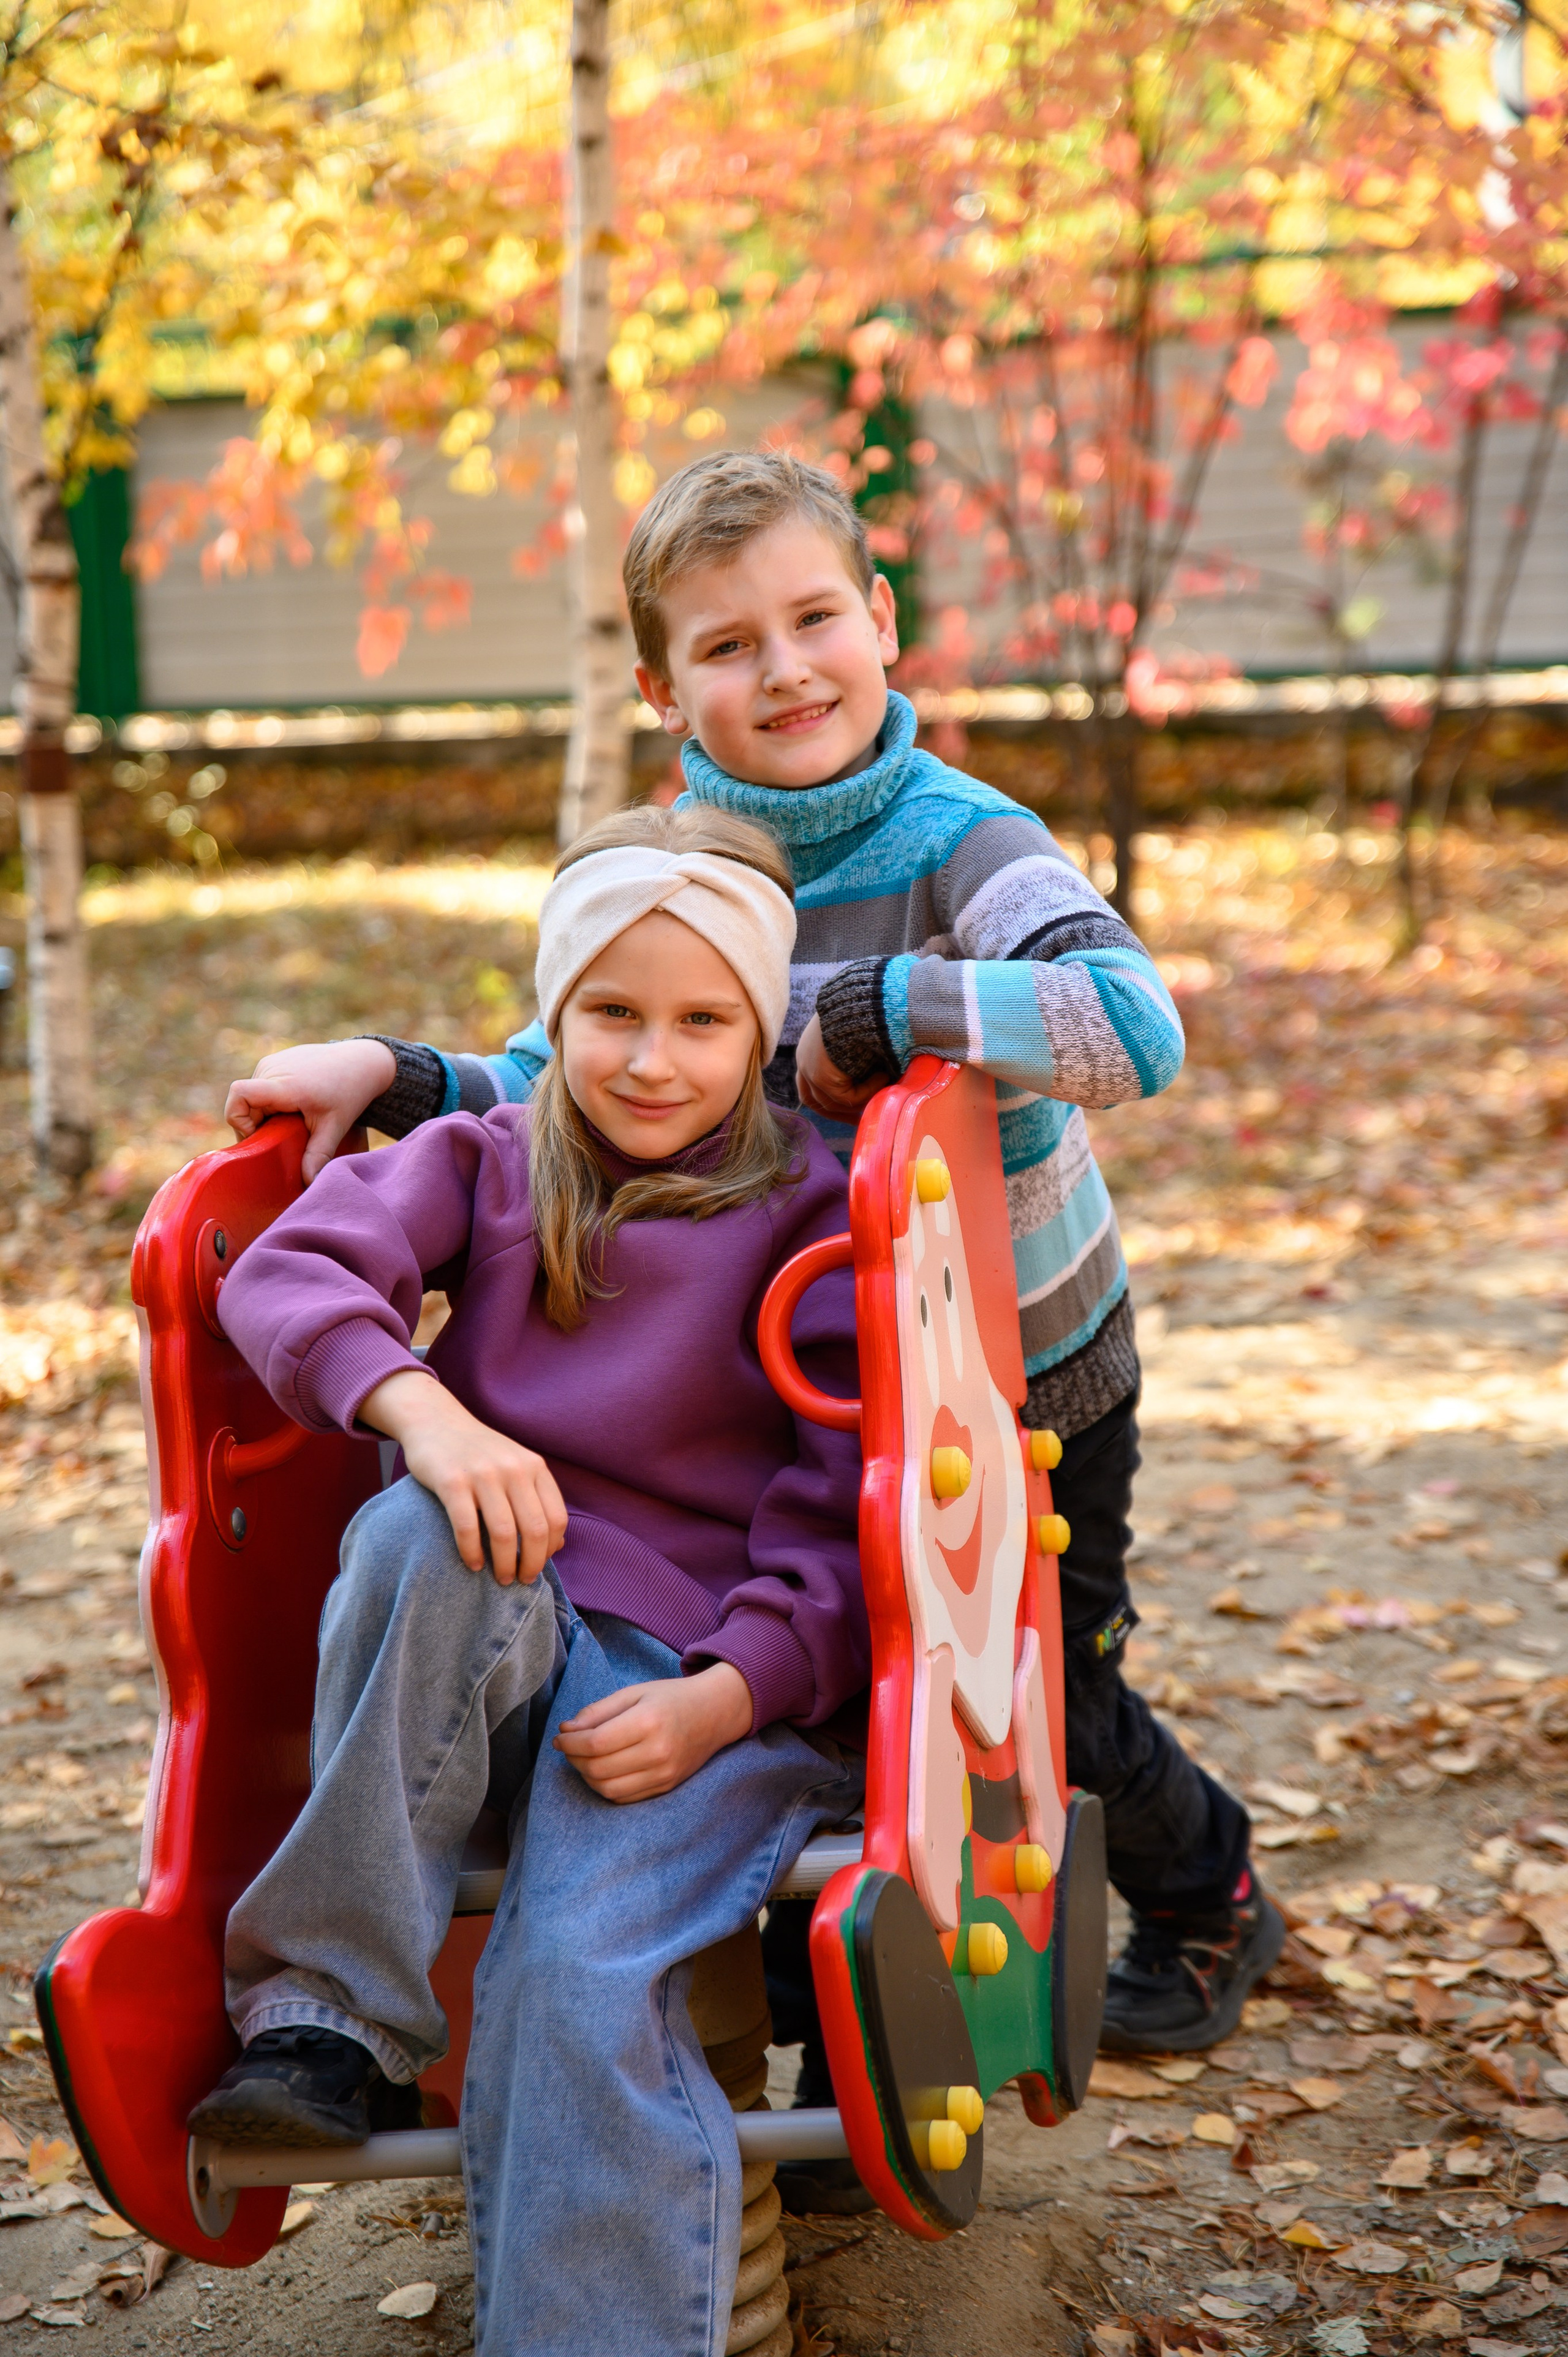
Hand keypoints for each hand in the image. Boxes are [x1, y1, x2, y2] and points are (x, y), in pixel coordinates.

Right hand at [225, 1039, 396, 1183]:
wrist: (362, 1061)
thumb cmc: (350, 1092)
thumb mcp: (335, 1125)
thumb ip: (318, 1154)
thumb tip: (308, 1183)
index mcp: (284, 1084)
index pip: (239, 1095)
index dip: (239, 1121)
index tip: (261, 1136)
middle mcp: (271, 1068)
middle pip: (243, 1104)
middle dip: (255, 1126)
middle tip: (280, 1140)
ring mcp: (272, 1061)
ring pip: (250, 1096)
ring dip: (263, 1114)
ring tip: (290, 1124)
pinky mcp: (275, 1060)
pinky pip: (260, 1086)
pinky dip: (269, 1102)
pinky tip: (293, 1110)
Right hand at [358, 1371, 566, 1583]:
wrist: (436, 1420)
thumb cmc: (478, 1452)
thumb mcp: (515, 1464)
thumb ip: (536, 1498)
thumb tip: (557, 1544)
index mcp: (534, 1466)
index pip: (557, 1518)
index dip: (551, 1549)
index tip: (538, 1564)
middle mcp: (514, 1468)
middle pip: (535, 1530)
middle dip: (531, 1564)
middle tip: (521, 1581)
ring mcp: (483, 1474)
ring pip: (504, 1533)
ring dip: (504, 1565)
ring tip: (500, 1579)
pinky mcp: (452, 1482)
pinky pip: (467, 1528)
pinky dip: (472, 1553)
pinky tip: (472, 1565)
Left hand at [554, 1664, 753, 1801]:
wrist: (714, 1713)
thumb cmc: (670, 1698)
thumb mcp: (633, 1692)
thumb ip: (598, 1711)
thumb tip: (565, 1730)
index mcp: (648, 1721)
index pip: (595, 1742)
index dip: (570, 1743)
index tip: (560, 1737)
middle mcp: (657, 1752)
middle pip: (598, 1769)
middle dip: (575, 1760)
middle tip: (569, 1747)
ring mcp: (663, 1774)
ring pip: (608, 1788)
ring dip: (587, 1776)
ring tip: (584, 1759)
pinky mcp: (665, 1787)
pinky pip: (624, 1797)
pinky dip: (606, 1787)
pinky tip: (603, 1771)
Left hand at [794, 1014, 887, 1124]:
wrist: (864, 998)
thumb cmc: (867, 1014)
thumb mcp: (859, 1041)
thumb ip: (859, 1063)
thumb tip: (878, 1082)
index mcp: (810, 1051)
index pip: (812, 1088)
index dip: (833, 1104)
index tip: (855, 1112)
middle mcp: (804, 1060)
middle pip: (816, 1102)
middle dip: (843, 1114)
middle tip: (867, 1119)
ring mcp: (808, 1068)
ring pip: (834, 1103)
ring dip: (862, 1099)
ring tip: (887, 1082)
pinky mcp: (820, 1075)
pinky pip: (847, 1098)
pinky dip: (869, 1091)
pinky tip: (884, 1074)